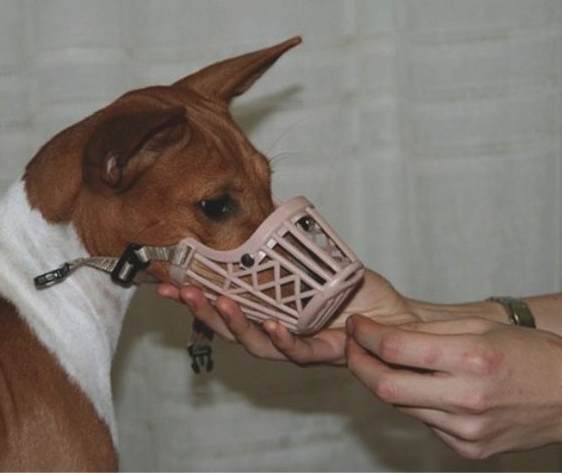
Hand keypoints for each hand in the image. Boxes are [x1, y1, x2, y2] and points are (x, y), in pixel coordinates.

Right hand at [156, 269, 416, 364]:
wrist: (396, 314)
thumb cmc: (355, 290)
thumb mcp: (315, 260)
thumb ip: (286, 244)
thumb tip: (261, 208)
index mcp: (268, 311)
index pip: (223, 304)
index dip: (194, 295)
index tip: (166, 280)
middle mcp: (276, 331)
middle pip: (229, 327)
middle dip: (201, 309)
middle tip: (178, 290)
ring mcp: (297, 344)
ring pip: (255, 344)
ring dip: (234, 324)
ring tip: (218, 302)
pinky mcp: (325, 352)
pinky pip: (298, 351)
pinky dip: (282, 340)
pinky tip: (270, 325)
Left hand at [345, 315, 561, 458]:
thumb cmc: (530, 353)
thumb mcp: (480, 326)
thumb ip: (428, 332)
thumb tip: (382, 334)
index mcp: (471, 358)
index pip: (394, 349)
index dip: (365, 335)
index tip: (356, 325)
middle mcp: (467, 399)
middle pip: (385, 387)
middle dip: (358, 364)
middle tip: (353, 347)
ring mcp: (467, 430)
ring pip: (402, 408)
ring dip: (385, 384)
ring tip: (388, 364)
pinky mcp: (469, 450)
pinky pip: (425, 423)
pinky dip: (417, 404)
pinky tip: (429, 389)